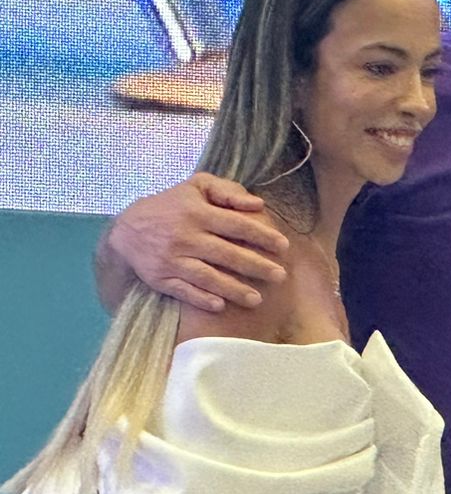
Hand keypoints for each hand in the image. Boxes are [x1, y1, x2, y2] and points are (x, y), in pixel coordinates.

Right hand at [109, 174, 289, 311]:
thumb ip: (227, 191)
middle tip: (280, 276)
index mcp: (197, 213)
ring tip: (257, 299)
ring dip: (234, 289)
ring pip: (207, 276)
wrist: (125, 230)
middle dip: (256, 266)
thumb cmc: (171, 207)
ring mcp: (172, 259)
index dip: (262, 236)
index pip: (236, 225)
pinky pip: (183, 291)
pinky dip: (201, 299)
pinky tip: (220, 305)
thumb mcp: (195, 188)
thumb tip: (258, 204)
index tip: (283, 246)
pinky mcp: (160, 278)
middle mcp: (185, 237)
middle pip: (227, 254)